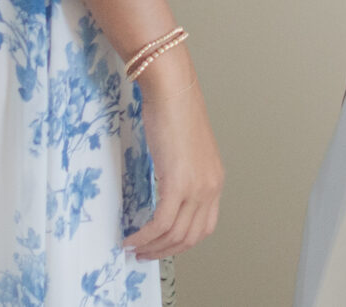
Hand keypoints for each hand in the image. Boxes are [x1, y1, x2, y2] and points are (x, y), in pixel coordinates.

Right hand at [126, 47, 224, 260]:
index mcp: (215, 179)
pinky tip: (131, 239)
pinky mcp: (177, 184)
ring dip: (152, 248)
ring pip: (175, 235)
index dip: (182, 241)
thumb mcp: (184, 151)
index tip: (162, 245)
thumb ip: (181, 173)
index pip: (205, 226)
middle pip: (191, 236)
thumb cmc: (175, 112)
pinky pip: (161, 223)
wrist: (172, 91)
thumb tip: (165, 192)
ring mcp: (197, 187)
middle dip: (166, 251)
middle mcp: (211, 187)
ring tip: (133, 249)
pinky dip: (145, 237)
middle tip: (144, 254)